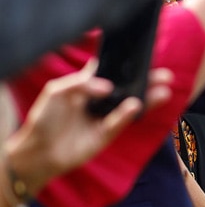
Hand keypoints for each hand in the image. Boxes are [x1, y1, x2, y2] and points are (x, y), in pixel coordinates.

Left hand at [5, 62, 174, 194]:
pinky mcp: (106, 134)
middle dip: (147, 81)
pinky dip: (127, 114)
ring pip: (130, 105)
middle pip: (128, 87)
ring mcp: (104, 117)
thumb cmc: (44, 118)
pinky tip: (136, 105)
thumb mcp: (56, 91)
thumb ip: (80, 83)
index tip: (143, 56)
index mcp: (87, 85)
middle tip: (164, 75)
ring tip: (163, 90)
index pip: (111, 71)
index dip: (126, 64)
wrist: (38, 150)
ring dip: (148, 98)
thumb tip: (108, 87)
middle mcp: (99, 100)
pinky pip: (120, 122)